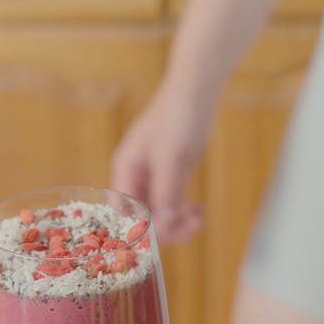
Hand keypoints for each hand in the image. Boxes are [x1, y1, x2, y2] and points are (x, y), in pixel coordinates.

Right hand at [112, 84, 212, 242]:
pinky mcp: (169, 173)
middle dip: (166, 225)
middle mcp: (134, 175)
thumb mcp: (172, 157)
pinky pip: (171, 201)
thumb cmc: (178, 117)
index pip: (124, 210)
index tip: (168, 231)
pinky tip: (199, 210)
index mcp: (126, 169)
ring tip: (198, 218)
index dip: (141, 226)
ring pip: (159, 211)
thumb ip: (167, 191)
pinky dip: (183, 210)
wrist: (195, 91)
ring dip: (177, 220)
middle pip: (141, 215)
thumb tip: (164, 224)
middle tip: (192, 226)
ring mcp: (152, 175)